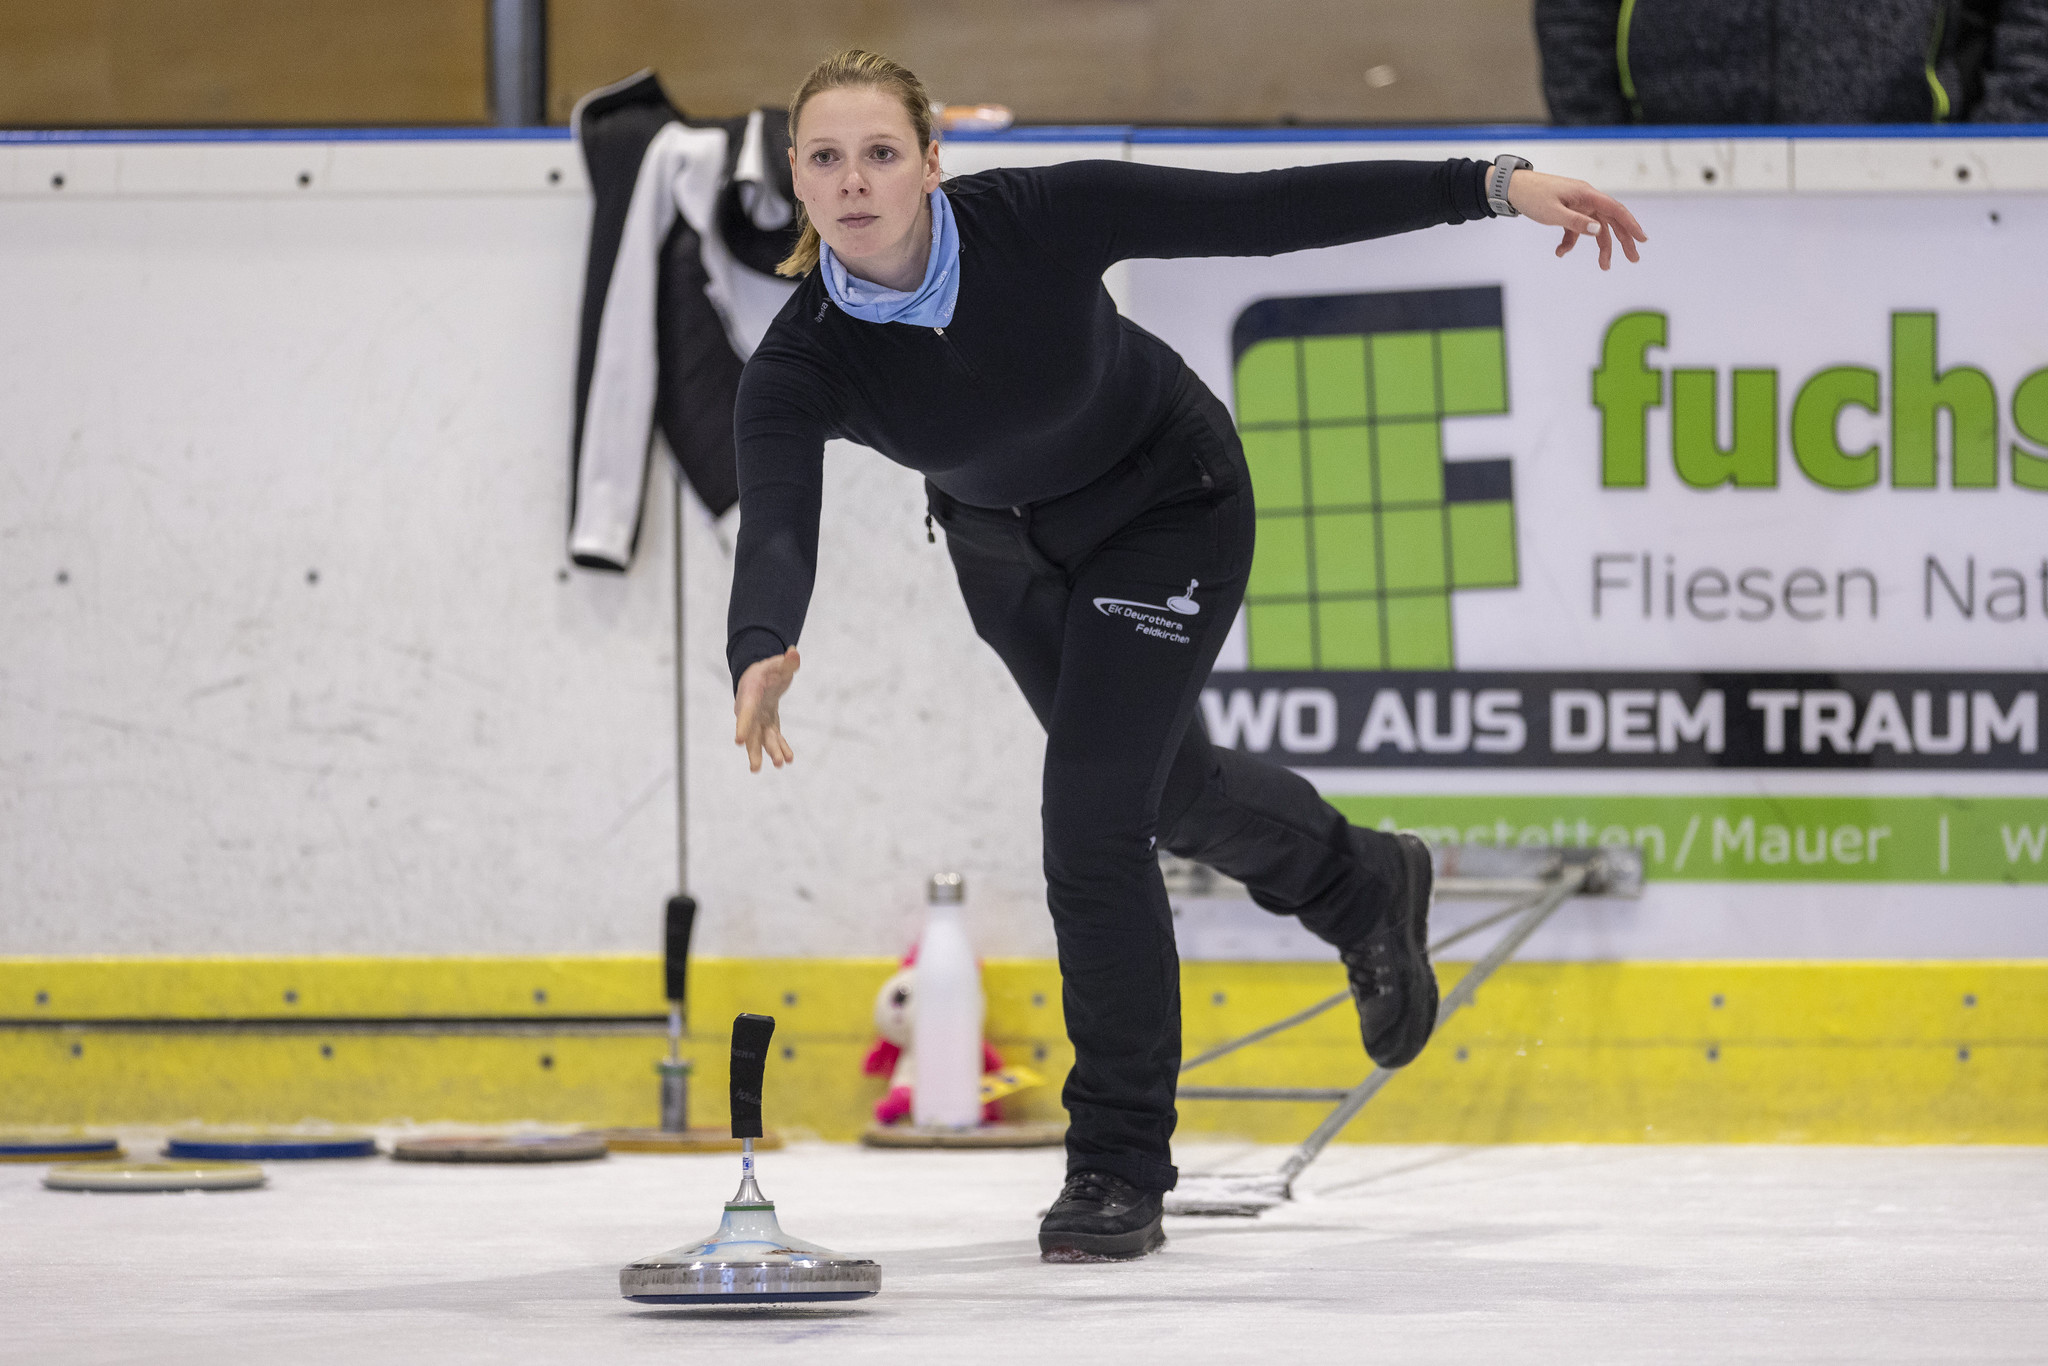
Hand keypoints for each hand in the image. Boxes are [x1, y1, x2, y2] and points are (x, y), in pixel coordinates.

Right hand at [734, 647, 800, 772]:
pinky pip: (774, 738)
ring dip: (771, 752)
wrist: (760, 678)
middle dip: (754, 750)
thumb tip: (795, 652)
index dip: (742, 726)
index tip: (738, 741)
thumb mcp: (777, 663)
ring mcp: (758, 721)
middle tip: (756, 767)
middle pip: (750, 733)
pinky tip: (789, 759)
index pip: (745, 712)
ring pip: (762, 740)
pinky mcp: (768, 725)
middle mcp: (750, 712)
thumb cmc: (767, 670)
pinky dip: (782, 748)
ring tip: (781, 765)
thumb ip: (787, 661)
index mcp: (749, 695)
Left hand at [1503, 168, 1647, 269]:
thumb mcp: (1553, 212)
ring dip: (1600, 247)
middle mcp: (1586, 199)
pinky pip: (1576, 229)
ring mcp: (1577, 206)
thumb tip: (1599, 231)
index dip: (1631, 225)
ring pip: (1595, 228)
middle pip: (1611, 220)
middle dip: (1623, 240)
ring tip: (1604, 266)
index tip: (1642, 239)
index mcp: (1587, 195)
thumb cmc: (1532, 196)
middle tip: (1633, 259)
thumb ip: (1576, 222)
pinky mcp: (1567, 212)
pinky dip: (1570, 242)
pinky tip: (1560, 252)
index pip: (1616, 210)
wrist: (1513, 188)